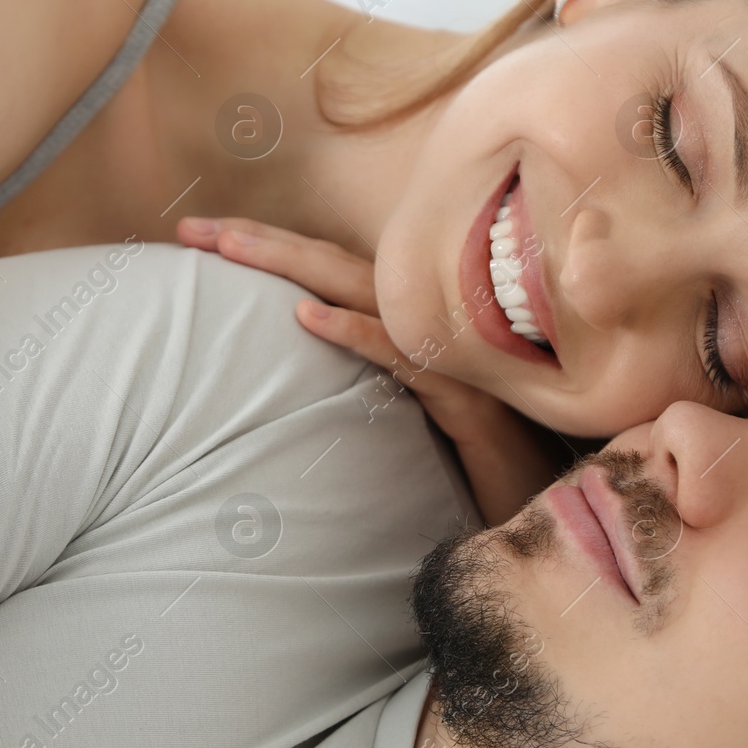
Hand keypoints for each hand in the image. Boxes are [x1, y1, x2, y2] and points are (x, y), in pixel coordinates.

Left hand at [176, 216, 562, 523]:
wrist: (556, 519)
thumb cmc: (485, 476)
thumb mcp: (410, 427)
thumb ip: (370, 391)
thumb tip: (307, 373)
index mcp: (415, 332)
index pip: (335, 275)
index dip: (273, 250)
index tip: (205, 238)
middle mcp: (435, 332)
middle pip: (340, 269)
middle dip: (263, 244)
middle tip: (192, 229)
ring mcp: (456, 362)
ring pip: (367, 296)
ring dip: (294, 268)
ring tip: (229, 250)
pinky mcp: (472, 406)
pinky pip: (407, 360)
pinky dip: (357, 334)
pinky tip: (307, 317)